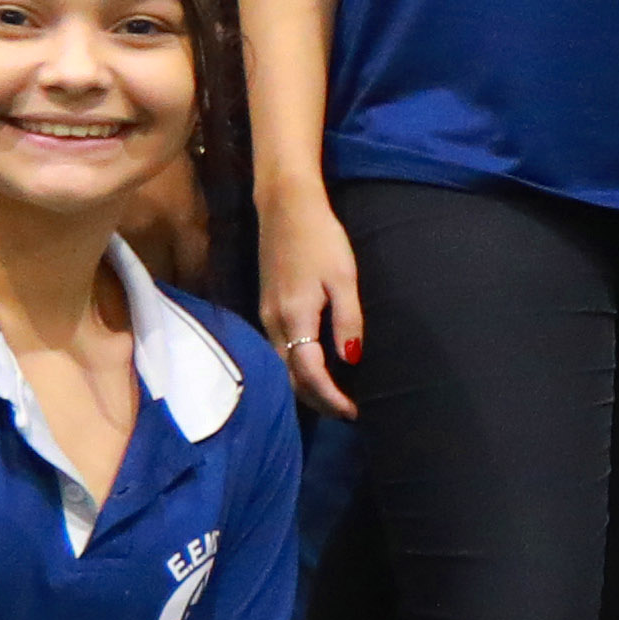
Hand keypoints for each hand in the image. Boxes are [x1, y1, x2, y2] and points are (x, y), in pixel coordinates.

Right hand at [259, 189, 362, 416]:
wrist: (285, 207)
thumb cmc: (321, 238)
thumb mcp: (344, 277)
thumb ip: (347, 320)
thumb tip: (351, 359)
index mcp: (295, 316)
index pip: (309, 373)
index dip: (330, 397)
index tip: (352, 412)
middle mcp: (274, 322)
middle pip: (290, 377)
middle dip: (317, 400)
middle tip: (347, 412)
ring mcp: (265, 315)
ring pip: (281, 366)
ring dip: (305, 387)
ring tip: (334, 398)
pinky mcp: (266, 308)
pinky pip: (279, 350)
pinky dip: (296, 369)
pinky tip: (314, 370)